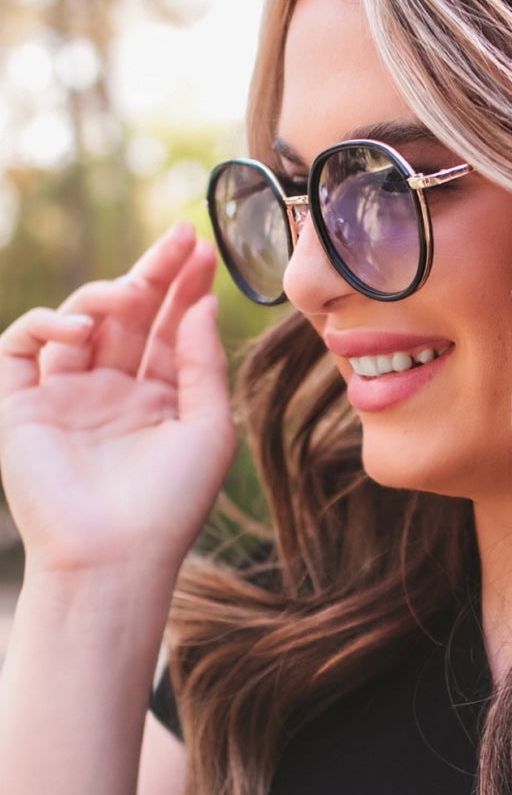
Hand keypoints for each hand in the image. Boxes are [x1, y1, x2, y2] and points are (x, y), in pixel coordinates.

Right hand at [0, 224, 235, 575]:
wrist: (114, 557)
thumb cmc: (170, 503)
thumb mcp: (207, 427)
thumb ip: (204, 362)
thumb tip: (203, 302)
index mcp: (158, 398)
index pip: (170, 328)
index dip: (184, 287)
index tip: (203, 249)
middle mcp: (112, 391)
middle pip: (129, 315)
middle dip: (153, 272)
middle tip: (179, 236)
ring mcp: (65, 395)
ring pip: (77, 321)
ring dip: (105, 295)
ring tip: (131, 293)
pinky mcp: (21, 405)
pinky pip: (22, 346)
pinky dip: (46, 324)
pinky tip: (81, 330)